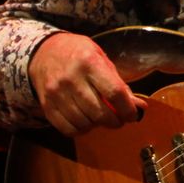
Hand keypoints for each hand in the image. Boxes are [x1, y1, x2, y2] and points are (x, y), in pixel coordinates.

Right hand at [28, 32, 146, 135]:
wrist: (43, 52)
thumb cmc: (78, 53)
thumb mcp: (101, 58)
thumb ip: (119, 83)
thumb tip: (139, 106)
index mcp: (89, 62)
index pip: (114, 92)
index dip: (127, 109)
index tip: (133, 115)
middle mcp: (71, 78)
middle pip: (99, 112)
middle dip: (115, 121)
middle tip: (119, 120)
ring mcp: (57, 93)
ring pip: (84, 123)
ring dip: (98, 126)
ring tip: (101, 118)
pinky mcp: (47, 105)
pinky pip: (68, 128)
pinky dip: (81, 130)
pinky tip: (86, 122)